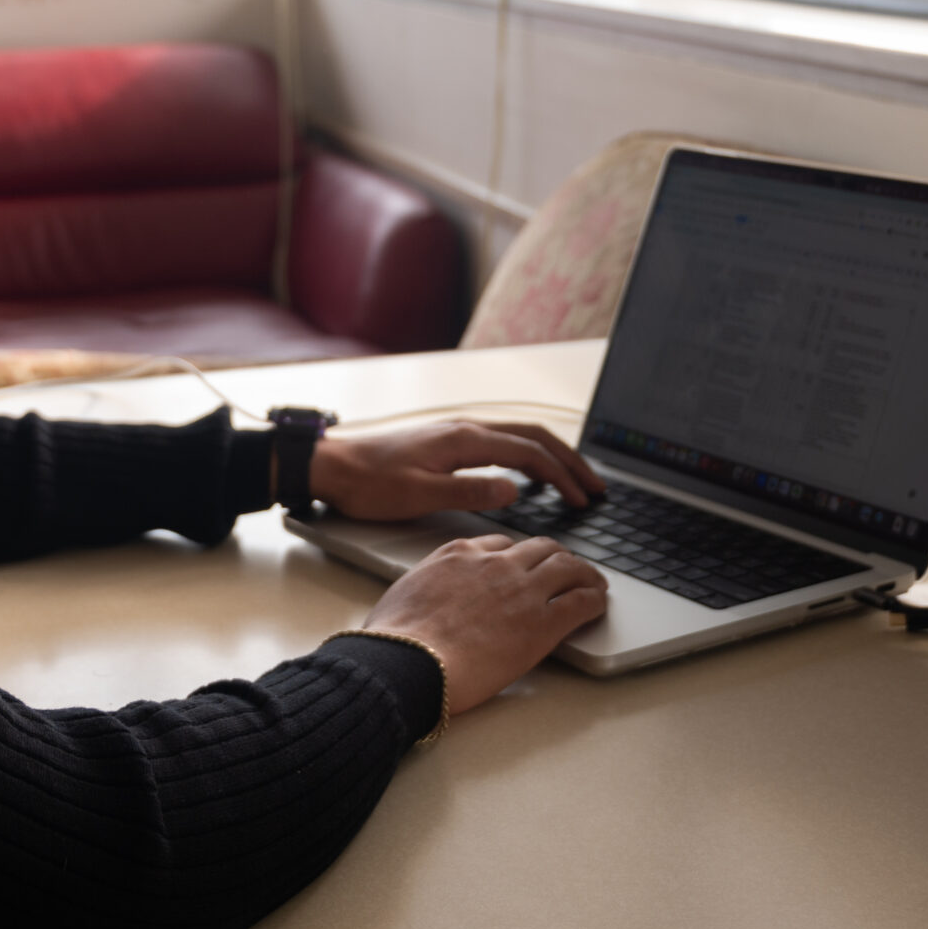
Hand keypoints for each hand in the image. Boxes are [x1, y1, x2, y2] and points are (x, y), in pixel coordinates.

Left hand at [310, 420, 604, 521]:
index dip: (562, 476)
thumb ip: (469, 493)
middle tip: (596, 486)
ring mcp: (458, 431)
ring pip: (520, 436)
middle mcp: (466, 428)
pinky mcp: (449, 440)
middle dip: (570, 461)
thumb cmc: (369, 483)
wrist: (332, 465)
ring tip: (574, 479)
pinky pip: (502, 441)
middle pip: (534, 437)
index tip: (583, 499)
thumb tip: (514, 492)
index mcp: (465, 440)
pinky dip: (529, 454)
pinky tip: (530, 474)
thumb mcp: (420, 496)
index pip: (530, 453)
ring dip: (552, 456)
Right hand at [363, 533, 608, 712]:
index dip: (517, 555)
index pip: (500, 543)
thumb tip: (421, 602)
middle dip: (556, 557)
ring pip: (567, 566)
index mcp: (459, 554)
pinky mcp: (542, 622)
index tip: (523, 566)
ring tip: (594, 583)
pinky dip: (594, 599)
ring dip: (584, 573)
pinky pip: (581, 601)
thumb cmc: (395, 640)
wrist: (406, 661)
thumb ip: (426, 588)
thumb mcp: (404, 594)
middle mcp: (495, 564)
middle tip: (566, 570)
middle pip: (540, 548)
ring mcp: (522, 590)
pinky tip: (599, 604)